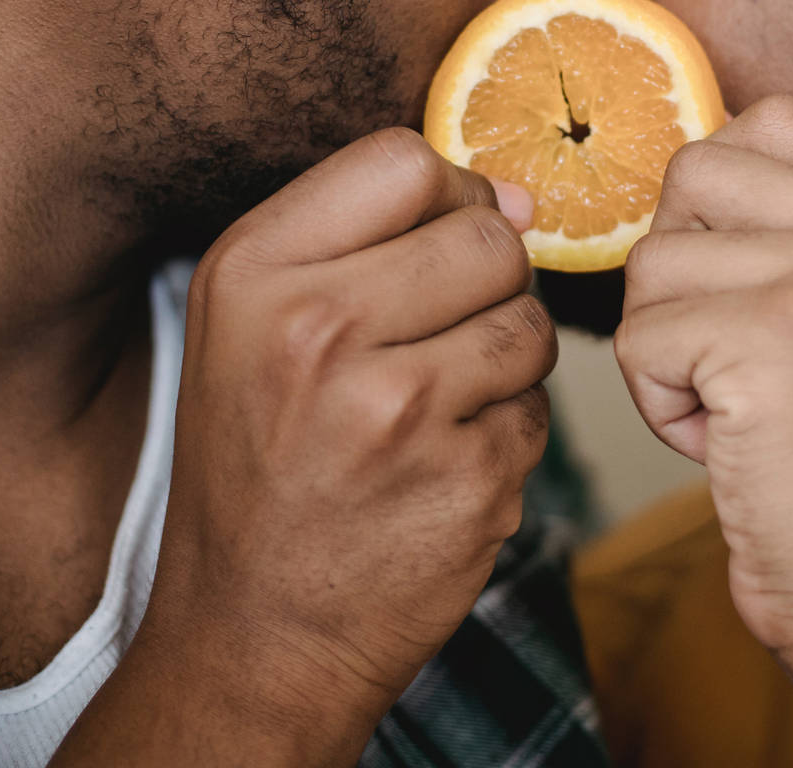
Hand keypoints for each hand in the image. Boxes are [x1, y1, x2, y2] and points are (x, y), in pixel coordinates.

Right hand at [59, 128, 553, 765]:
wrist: (257, 630)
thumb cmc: (263, 461)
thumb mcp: (255, 323)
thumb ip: (367, 237)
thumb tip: (515, 198)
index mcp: (253, 274)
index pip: (404, 162)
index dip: (443, 196)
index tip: (433, 244)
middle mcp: (317, 331)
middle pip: (486, 238)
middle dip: (485, 284)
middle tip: (433, 341)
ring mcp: (397, 412)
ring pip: (529, 323)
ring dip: (504, 361)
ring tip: (433, 406)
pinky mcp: (468, 481)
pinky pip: (540, 411)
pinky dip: (506, 435)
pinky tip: (440, 467)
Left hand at [617, 95, 792, 662]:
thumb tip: (683, 166)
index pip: (771, 121)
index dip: (716, 197)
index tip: (736, 282)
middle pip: (694, 174)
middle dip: (678, 270)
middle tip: (730, 353)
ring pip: (652, 261)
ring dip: (664, 347)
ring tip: (738, 409)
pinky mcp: (774, 340)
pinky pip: (637, 337)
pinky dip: (657, 402)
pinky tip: (725, 443)